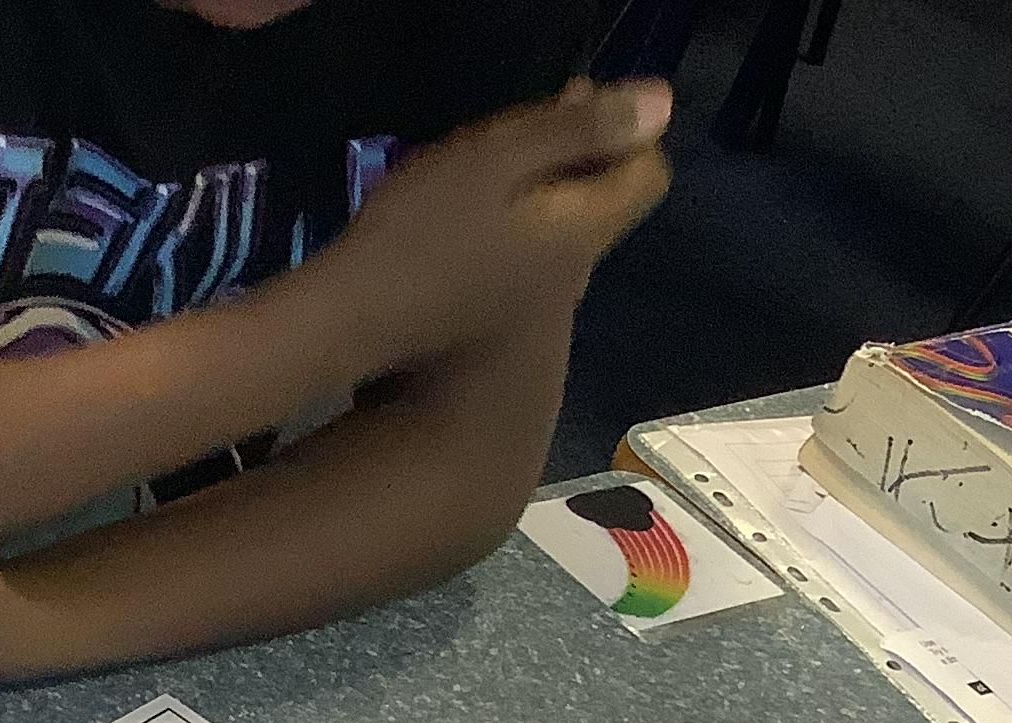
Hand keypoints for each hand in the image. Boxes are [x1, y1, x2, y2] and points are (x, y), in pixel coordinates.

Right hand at [322, 79, 673, 368]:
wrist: (350, 329)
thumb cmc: (420, 235)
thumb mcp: (495, 160)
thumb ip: (577, 130)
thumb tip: (661, 103)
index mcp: (581, 230)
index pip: (648, 174)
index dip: (626, 132)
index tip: (571, 108)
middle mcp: (573, 273)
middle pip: (604, 202)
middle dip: (577, 155)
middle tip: (517, 128)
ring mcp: (536, 305)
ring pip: (561, 229)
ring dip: (538, 187)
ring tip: (482, 165)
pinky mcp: (495, 316)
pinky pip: (526, 255)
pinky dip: (511, 222)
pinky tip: (460, 215)